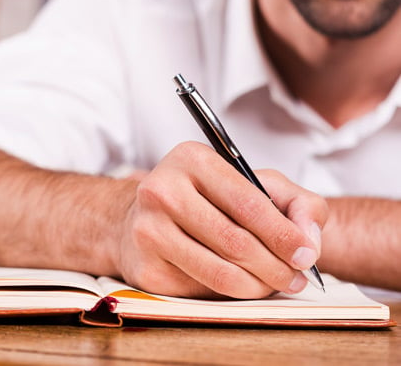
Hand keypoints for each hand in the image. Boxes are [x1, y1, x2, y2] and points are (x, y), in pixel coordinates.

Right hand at [117, 141, 327, 298]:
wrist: (149, 216)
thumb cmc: (208, 198)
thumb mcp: (255, 184)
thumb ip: (296, 203)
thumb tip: (308, 243)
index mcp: (191, 159)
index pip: (247, 203)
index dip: (283, 234)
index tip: (305, 255)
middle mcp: (162, 190)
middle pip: (235, 242)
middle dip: (276, 267)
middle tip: (295, 277)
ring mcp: (149, 230)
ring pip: (220, 273)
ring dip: (259, 286)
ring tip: (274, 283)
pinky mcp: (145, 268)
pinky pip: (201, 291)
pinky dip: (231, 294)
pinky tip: (241, 282)